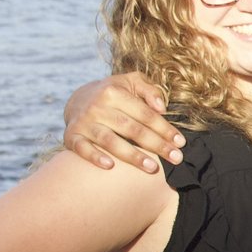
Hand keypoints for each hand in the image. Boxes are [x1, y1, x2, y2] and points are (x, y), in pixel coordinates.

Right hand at [63, 73, 182, 172]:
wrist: (78, 100)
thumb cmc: (115, 94)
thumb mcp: (132, 83)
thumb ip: (150, 90)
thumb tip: (161, 107)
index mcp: (113, 92)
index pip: (145, 114)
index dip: (164, 128)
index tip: (180, 142)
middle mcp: (97, 107)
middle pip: (131, 129)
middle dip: (156, 145)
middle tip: (176, 158)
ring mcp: (84, 123)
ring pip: (110, 141)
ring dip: (132, 155)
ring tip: (152, 167)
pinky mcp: (71, 136)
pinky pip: (82, 149)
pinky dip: (94, 157)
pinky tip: (110, 166)